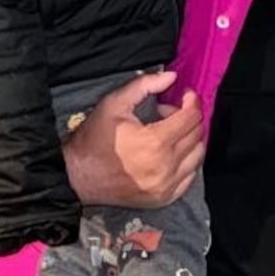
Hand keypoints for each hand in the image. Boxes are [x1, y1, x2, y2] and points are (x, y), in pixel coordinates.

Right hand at [62, 70, 204, 208]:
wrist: (77, 177)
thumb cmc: (94, 140)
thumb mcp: (114, 104)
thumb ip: (144, 85)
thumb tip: (171, 77)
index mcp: (155, 142)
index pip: (191, 117)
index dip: (191, 101)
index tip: (186, 95)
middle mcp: (166, 166)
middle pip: (196, 134)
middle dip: (187, 118)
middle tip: (167, 113)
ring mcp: (167, 185)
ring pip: (197, 155)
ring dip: (189, 139)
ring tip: (168, 133)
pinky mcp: (165, 198)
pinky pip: (190, 176)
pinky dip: (186, 161)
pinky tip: (170, 153)